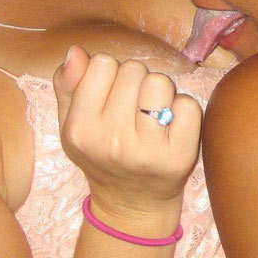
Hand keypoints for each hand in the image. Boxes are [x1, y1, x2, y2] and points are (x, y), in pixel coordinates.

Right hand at [53, 47, 201, 227]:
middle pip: (134, 69)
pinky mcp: (180, 156)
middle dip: (136, 82)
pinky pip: (188, 105)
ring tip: (153, 115)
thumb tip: (76, 52)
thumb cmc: (101, 156)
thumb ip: (69, 86)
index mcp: (81, 129)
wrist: (132, 205)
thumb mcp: (74, 126)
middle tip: (133, 110)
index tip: (111, 96)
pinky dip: (184, 111)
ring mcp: (147, 150)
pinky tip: (172, 128)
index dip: (110, 74)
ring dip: (161, 92)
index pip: (102, 63)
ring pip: (161, 82)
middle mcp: (112, 141)